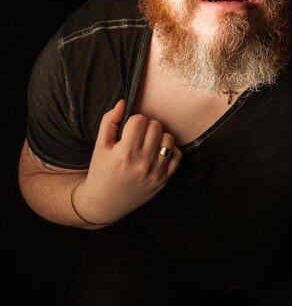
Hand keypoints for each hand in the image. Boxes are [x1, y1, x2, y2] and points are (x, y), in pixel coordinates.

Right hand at [76, 99, 181, 223]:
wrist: (104, 203)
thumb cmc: (101, 172)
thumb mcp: (100, 146)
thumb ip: (109, 121)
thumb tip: (122, 102)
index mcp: (125, 153)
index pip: (140, 120)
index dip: (133, 120)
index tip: (128, 129)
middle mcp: (143, 163)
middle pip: (155, 126)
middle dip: (146, 126)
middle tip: (137, 136)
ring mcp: (156, 172)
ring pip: (168, 138)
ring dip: (159, 137)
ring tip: (147, 144)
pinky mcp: (165, 180)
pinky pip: (178, 155)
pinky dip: (170, 151)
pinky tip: (157, 153)